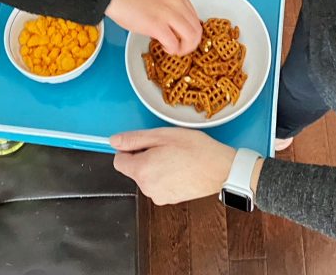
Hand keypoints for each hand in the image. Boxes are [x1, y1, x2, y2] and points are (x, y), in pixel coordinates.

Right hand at [105, 0, 202, 55]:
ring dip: (184, 48)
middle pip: (197, 29)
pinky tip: (165, 47)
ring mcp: (168, 13)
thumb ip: (172, 9)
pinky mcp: (157, 25)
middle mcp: (177, 2)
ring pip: (191, 37)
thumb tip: (178, 28)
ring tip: (174, 49)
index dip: (192, 33)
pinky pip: (174, 43)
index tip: (184, 38)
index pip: (196, 18)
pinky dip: (172, 50)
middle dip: (191, 43)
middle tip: (181, 48)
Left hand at [111, 128, 236, 204]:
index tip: (143, 143)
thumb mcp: (163, 136)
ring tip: (176, 157)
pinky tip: (180, 168)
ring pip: (147, 176)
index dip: (129, 149)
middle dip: (144, 157)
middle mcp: (147, 187)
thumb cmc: (196, 150)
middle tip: (165, 147)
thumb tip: (115, 141)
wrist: (221, 170)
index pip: (118, 161)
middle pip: (134, 169)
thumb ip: (135, 139)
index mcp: (142, 170)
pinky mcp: (169, 200)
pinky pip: (159, 184)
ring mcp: (158, 196)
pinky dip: (165, 176)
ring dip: (155, 166)